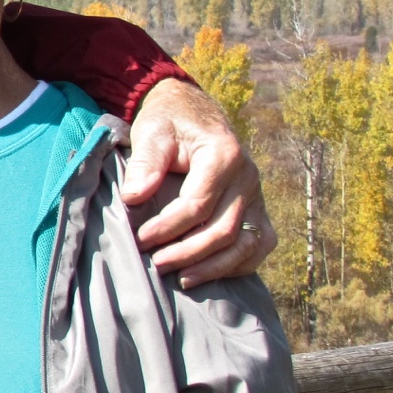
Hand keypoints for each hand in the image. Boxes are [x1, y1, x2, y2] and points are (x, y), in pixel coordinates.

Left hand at [123, 77, 275, 284]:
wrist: (194, 113)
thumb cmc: (169, 123)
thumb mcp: (152, 131)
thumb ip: (145, 162)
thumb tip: (133, 197)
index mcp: (224, 155)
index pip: (197, 204)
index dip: (168, 227)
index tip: (141, 239)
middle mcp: (248, 178)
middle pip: (223, 229)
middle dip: (187, 252)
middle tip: (156, 264)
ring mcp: (257, 195)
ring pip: (245, 243)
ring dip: (213, 267)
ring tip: (181, 279)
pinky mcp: (257, 208)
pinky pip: (259, 244)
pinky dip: (238, 264)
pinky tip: (209, 273)